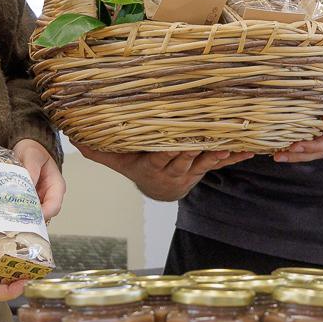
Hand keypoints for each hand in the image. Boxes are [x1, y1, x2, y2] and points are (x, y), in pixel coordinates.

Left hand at [13, 139, 65, 218]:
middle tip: (15, 218)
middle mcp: (49, 195)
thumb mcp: (32, 155)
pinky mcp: (28, 199)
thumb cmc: (33, 150)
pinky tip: (6, 210)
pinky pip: (24, 208)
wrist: (26, 146)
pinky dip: (16, 210)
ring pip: (33, 214)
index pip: (54, 206)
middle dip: (30, 218)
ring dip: (22, 216)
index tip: (29, 216)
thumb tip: (27, 187)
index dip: (43, 214)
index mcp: (56, 185)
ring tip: (8, 216)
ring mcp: (39, 198)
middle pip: (44, 214)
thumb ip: (31, 170)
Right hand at [75, 144, 252, 201]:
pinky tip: (250, 150)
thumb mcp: (115, 160)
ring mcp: (189, 170)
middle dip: (198, 149)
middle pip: (185, 159)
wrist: (158, 186)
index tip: (182, 141)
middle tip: (211, 139)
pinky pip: (219, 163)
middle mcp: (171, 169)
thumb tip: (72, 136)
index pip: (160, 157)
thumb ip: (97, 149)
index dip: (171, 151)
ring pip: (205, 162)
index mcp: (150, 165)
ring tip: (233, 144)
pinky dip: (234, 156)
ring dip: (219, 154)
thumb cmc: (135, 165)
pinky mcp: (203, 169)